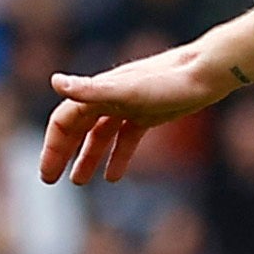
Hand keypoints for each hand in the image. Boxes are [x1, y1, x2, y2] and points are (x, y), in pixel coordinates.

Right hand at [39, 44, 234, 183]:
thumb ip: (91, 89)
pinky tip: (113, 177)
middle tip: (50, 179)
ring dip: (87, 156)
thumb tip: (54, 82)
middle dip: (62, 152)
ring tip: (78, 181)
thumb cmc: (168, 82)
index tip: (46, 174)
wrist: (207, 73)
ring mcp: (129, 105)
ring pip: (100, 134)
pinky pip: (126, 137)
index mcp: (99, 92)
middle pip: (77, 128)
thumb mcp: (128, 90)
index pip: (64, 121)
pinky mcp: (149, 113)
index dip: (52, 146)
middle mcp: (109, 97)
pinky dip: (118, 155)